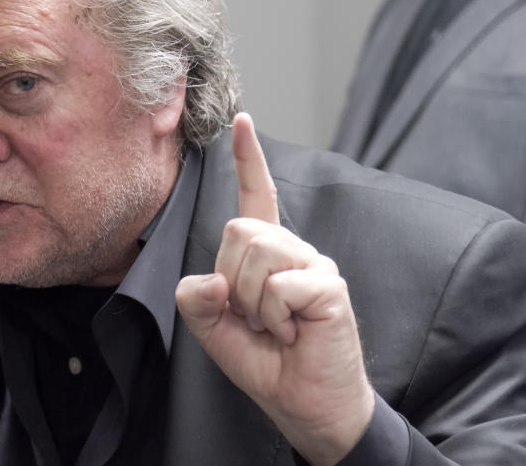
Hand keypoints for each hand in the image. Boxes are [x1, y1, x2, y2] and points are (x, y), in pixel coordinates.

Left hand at [175, 113, 373, 465]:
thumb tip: (210, 279)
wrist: (304, 405)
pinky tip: (293, 332)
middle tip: (254, 318)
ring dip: (252, 302)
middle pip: (239, 230)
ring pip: (257, 252)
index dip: (248, 160)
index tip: (240, 121)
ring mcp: (313, 265)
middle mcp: (292, 250)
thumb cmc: (264, 362)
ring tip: (274, 325)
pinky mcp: (329, 286)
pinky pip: (280, 285)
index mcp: (264, 254)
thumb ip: (197, 300)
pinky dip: (274, 316)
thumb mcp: (214, 331)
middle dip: (232, 282)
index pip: (256, 197)